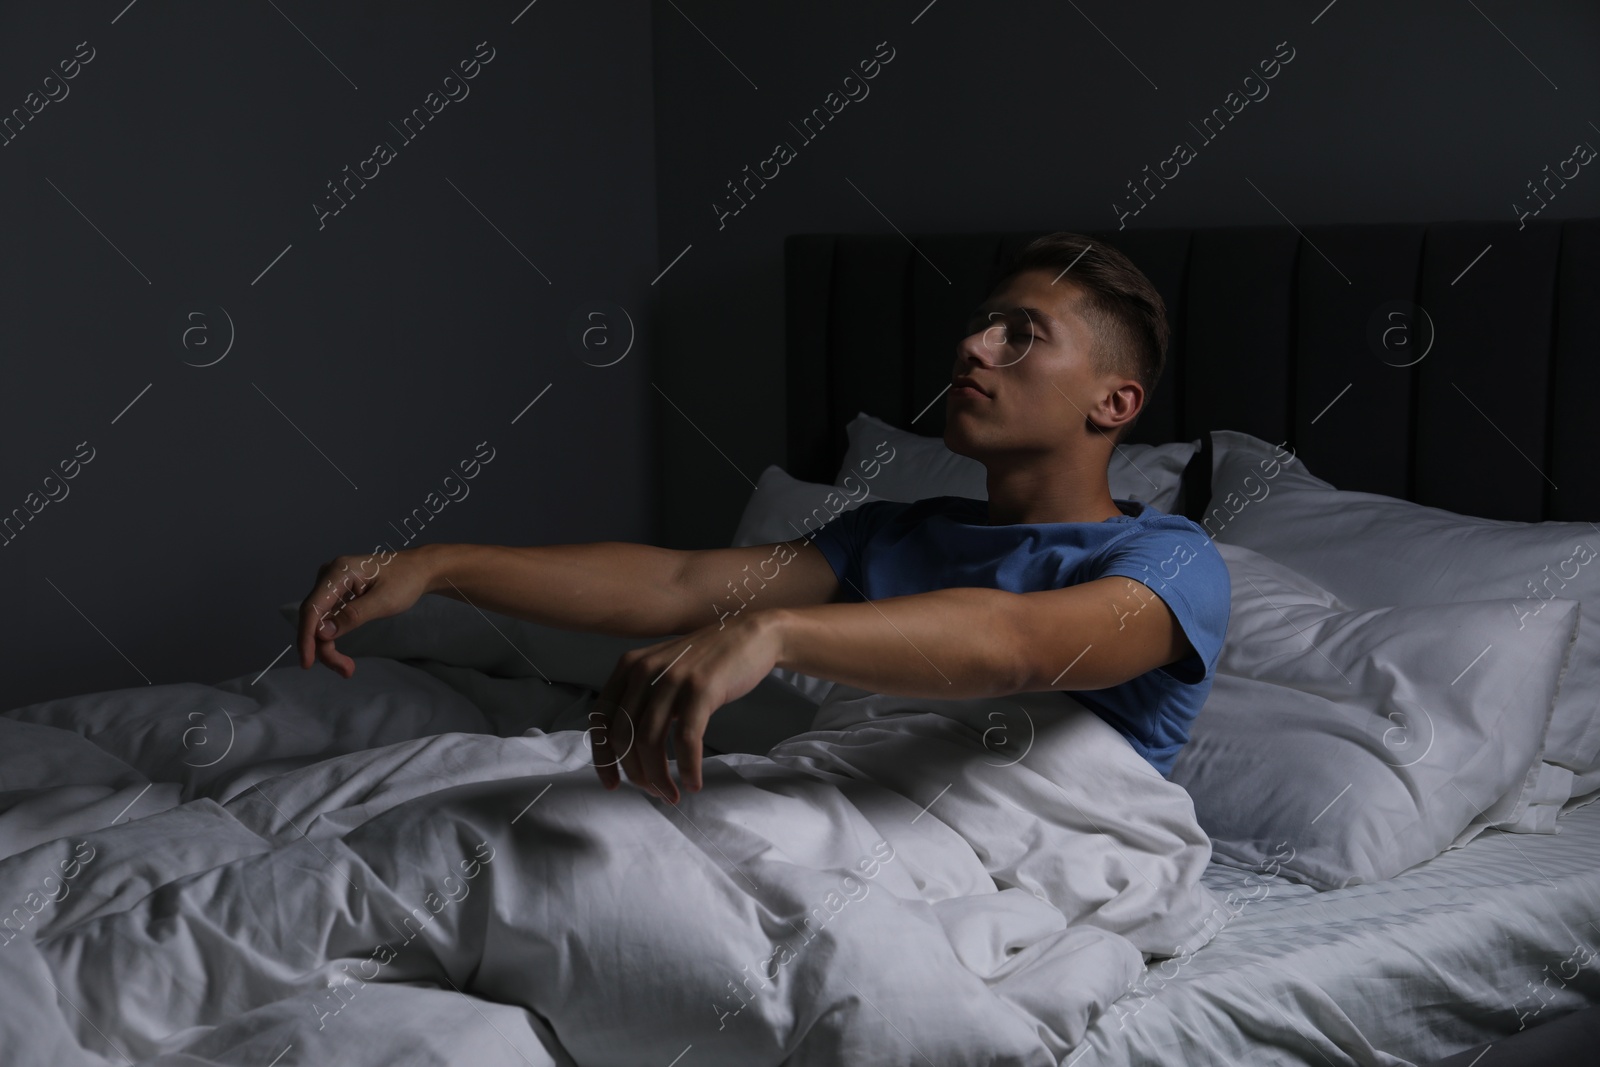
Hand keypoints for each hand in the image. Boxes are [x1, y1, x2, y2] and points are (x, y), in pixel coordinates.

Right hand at [296, 547, 437, 677]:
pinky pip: (327, 619)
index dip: (306, 637)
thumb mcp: (384, 601)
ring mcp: (331, 584)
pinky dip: (333, 638)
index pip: (312, 608)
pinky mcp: (336, 593)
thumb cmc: (405, 580)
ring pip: (319, 622)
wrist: (418, 569)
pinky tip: (343, 657)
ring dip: (328, 647)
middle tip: (346, 670)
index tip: (307, 663)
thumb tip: (321, 632)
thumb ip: (353, 615)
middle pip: (313, 618)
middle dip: (323, 648)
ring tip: (347, 668)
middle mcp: (329, 575)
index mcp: (339, 572)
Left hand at [591, 610, 784, 802]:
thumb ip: (642, 698)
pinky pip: (686, 740)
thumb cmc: (708, 661)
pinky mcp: (701, 689)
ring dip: (659, 777)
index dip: (603, 758)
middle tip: (653, 792)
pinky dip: (687, 768)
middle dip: (635, 773)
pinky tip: (694, 782)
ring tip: (672, 794)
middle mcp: (644, 670)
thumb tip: (626, 747)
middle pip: (624, 737)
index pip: (601, 721)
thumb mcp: (663, 670)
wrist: (751, 636)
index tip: (612, 784)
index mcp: (629, 667)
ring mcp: (672, 679)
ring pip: (651, 742)